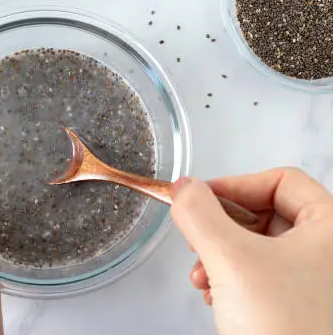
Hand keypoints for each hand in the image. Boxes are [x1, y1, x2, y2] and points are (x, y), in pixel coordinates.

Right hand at [171, 168, 332, 334]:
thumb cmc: (287, 330)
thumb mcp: (231, 260)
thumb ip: (200, 214)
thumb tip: (183, 187)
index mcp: (332, 228)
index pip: (282, 181)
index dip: (235, 185)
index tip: (200, 199)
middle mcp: (328, 252)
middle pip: (267, 213)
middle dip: (222, 228)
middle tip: (198, 239)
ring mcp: (316, 280)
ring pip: (259, 246)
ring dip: (221, 255)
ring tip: (202, 276)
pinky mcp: (300, 304)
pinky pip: (261, 274)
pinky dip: (232, 278)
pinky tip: (214, 295)